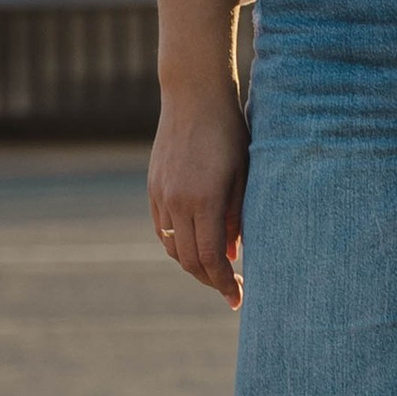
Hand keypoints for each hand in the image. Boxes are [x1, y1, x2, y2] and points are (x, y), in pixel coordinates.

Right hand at [147, 84, 247, 304]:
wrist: (193, 95)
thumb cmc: (229, 132)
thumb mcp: (243, 174)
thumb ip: (237, 217)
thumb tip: (231, 254)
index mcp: (203, 199)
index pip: (211, 258)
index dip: (224, 283)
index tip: (238, 300)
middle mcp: (177, 201)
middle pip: (189, 260)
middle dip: (210, 280)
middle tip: (232, 288)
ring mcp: (161, 194)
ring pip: (173, 247)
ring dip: (193, 264)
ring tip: (216, 269)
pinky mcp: (153, 187)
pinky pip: (162, 229)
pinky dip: (178, 243)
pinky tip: (196, 244)